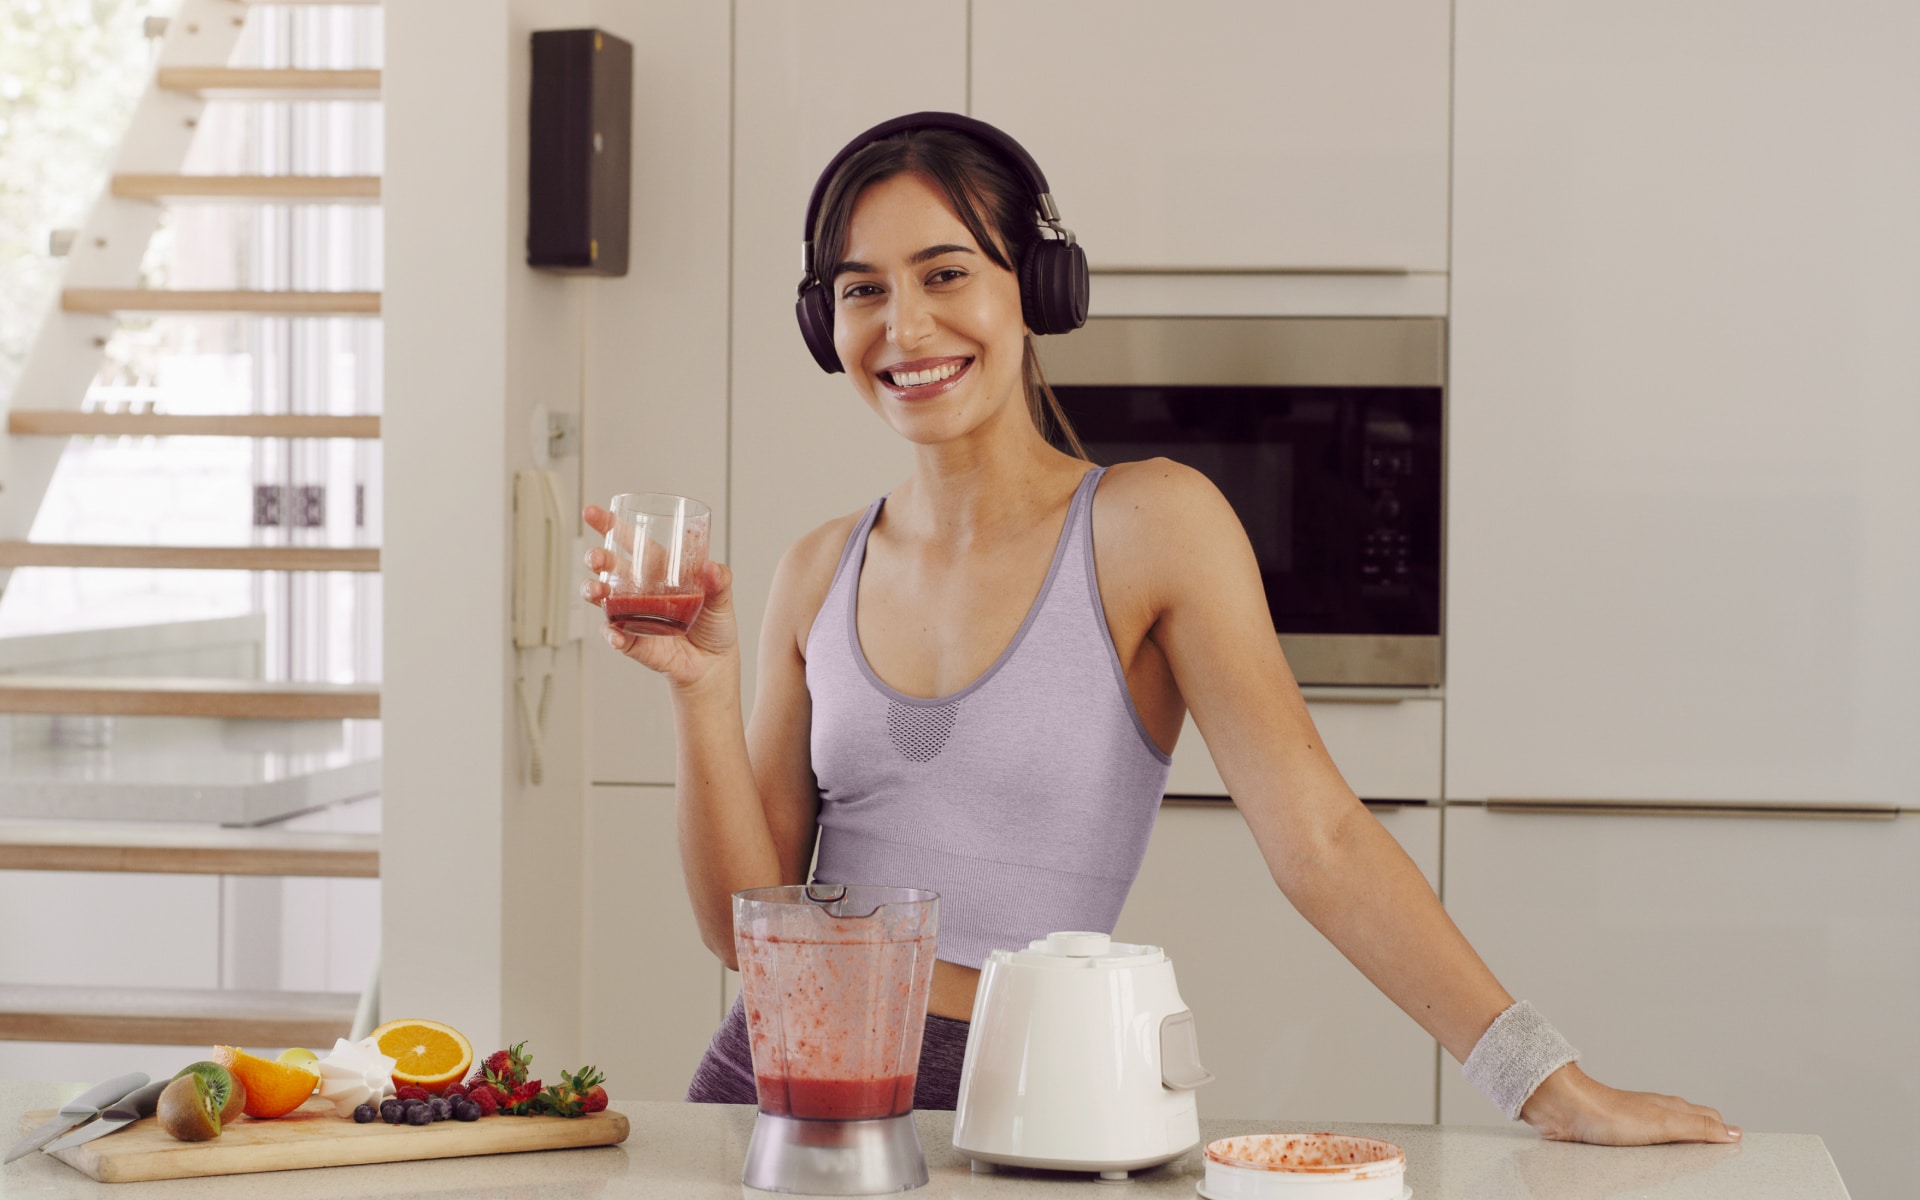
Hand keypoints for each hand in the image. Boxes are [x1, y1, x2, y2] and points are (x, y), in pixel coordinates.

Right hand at [580, 504, 738, 689]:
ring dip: (593, 592)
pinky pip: (615, 635)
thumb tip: (713, 568)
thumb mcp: (722, 598)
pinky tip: (614, 634)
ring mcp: (633, 614)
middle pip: (609, 567)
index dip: (610, 526)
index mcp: (659, 569)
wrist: (713, 664)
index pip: (630, 542)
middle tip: (595, 557)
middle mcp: (640, 589)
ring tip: (595, 591)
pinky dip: (612, 634)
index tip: (592, 513)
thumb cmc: (714, 625)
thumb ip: (720, 581)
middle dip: (597, 558)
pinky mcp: (633, 640)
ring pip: (603, 598)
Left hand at [1520, 1063, 1740, 1145]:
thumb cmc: (1610, 1113)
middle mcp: (1656, 1114)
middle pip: (1690, 1126)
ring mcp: (1636, 1125)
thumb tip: (1734, 1132)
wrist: (1566, 1110)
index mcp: (1672, 1108)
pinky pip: (1643, 1147)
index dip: (1724, 1133)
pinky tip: (1652, 1166)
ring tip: (1692, 1165)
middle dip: (1707, 1140)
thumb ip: (1699, 1128)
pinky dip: (1655, 1155)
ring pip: (1667, 1137)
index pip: (1709, 1119)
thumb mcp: (1664, 1123)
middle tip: (1720, 1156)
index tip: (1739, 1148)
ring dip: (1680, 1148)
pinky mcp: (1616, 1136)